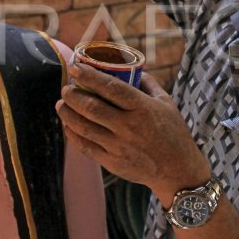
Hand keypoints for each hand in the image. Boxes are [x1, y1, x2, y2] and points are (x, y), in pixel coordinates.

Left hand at [55, 63, 208, 201]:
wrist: (177, 171)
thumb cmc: (173, 133)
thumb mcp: (166, 103)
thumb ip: (148, 84)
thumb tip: (131, 68)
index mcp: (143, 108)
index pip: (111, 88)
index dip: (89, 76)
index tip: (74, 67)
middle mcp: (129, 127)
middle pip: (92, 107)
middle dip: (73, 95)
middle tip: (66, 88)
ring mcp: (119, 146)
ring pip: (84, 127)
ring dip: (67, 114)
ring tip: (61, 104)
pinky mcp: (112, 163)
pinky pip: (86, 147)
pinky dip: (73, 134)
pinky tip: (68, 125)